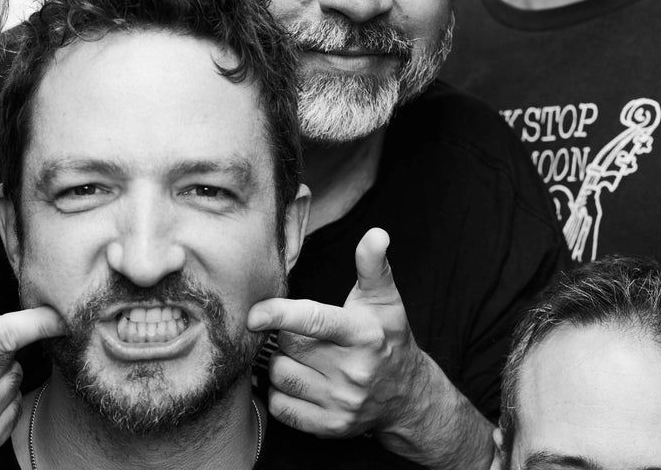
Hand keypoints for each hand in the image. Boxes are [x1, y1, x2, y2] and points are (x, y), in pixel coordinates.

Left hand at [248, 228, 424, 438]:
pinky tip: (298, 381)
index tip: (253, 313)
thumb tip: (376, 234)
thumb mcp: (385, 300)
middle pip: (288, 346)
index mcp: (363, 335)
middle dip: (285, 335)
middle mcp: (353, 371)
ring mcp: (341, 402)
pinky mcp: (329, 427)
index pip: (313, 321)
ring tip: (300, 357)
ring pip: (280, 375)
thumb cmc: (388, 339)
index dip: (278, 314)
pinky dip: (280, 392)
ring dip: (280, 363)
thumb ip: (373, 266)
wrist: (407, 396)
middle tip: (298, 333)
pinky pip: (281, 406)